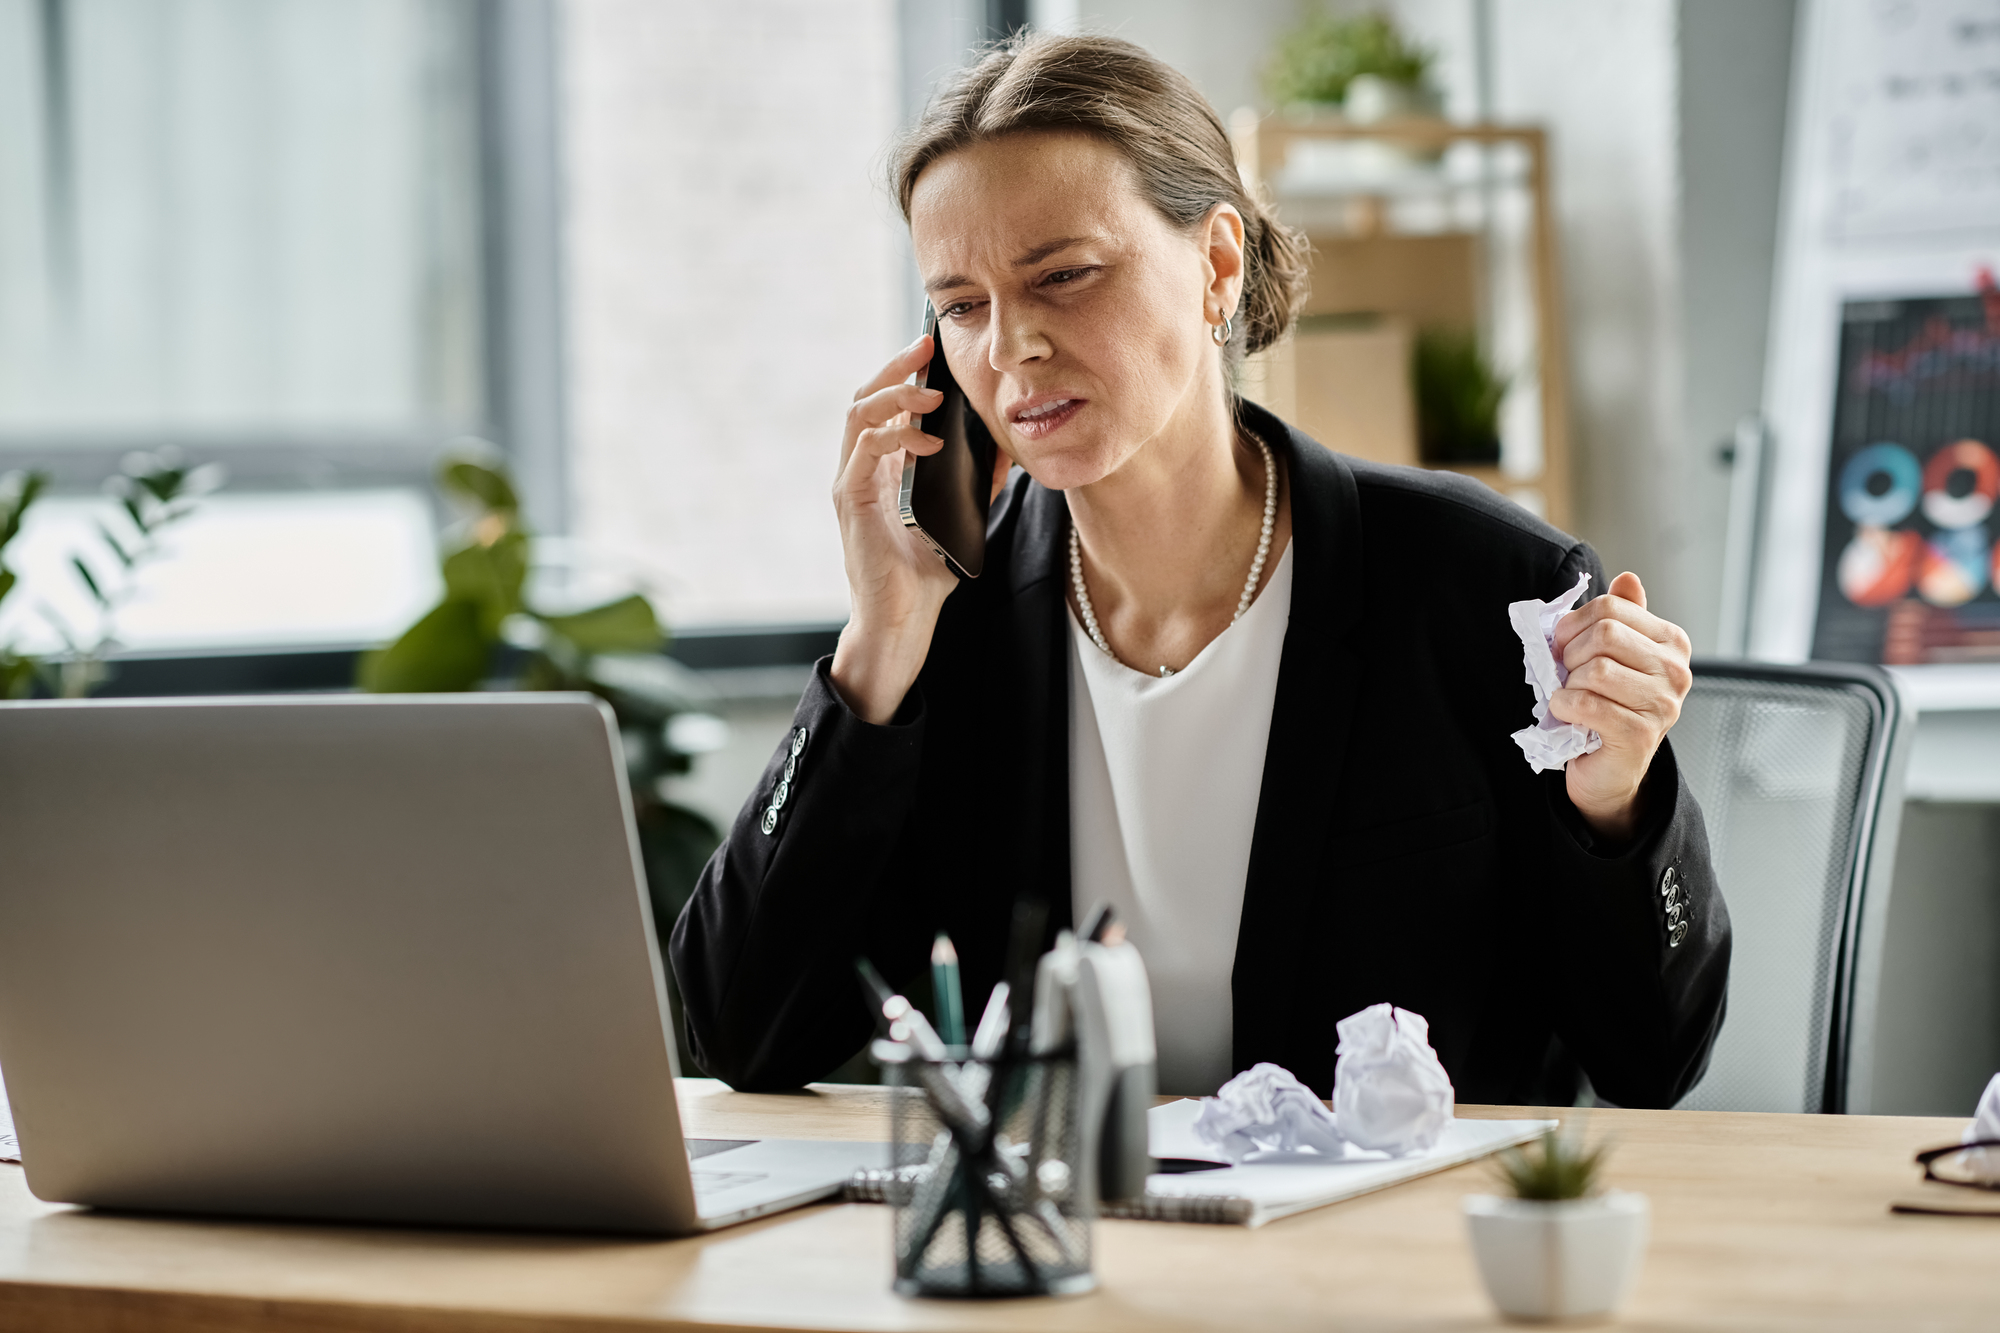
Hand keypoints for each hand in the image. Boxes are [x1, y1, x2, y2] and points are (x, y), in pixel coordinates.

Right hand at [828, 335, 963, 723]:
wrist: (903, 622)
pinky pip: (865, 449)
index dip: (906, 372)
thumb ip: (976, 484)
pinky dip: (897, 436)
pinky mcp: (850, 500)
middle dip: (895, 366)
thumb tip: (1005, 451)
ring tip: (930, 391)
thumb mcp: (961, 518)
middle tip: (925, 345)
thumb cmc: (925, 576)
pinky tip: (930, 441)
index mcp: (882, 468)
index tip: (933, 349)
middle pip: (866, 396)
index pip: (886, 405)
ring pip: (859, 414)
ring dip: (895, 394)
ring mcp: (852, 482)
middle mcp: (861, 469)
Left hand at [1549, 572, 1692, 842]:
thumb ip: (1620, 617)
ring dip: (1568, 684)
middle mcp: (1675, 670)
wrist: (1609, 768)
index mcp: (1671, 642)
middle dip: (1570, 654)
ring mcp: (1663, 704)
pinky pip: (1586, 704)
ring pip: (1595, 670)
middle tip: (1566, 675)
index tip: (1563, 644)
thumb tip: (1628, 578)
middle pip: (1604, 635)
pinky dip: (1564, 707)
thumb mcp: (1612, 655)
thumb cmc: (1607, 706)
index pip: (1611, 608)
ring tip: (1573, 698)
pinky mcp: (1640, 734)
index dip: (1574, 624)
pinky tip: (1569, 715)